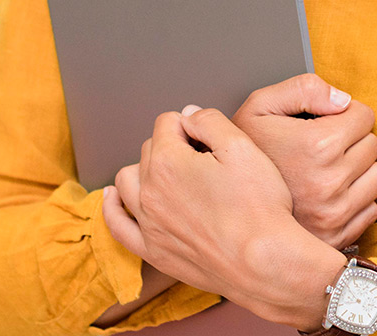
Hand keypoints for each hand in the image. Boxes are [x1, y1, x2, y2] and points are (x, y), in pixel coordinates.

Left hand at [102, 108, 345, 330]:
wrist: (263, 262)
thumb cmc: (258, 207)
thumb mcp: (243, 148)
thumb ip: (210, 121)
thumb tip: (188, 115)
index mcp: (169, 161)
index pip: (168, 123)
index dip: (192, 125)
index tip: (210, 138)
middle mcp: (149, 190)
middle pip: (149, 149)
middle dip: (172, 145)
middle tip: (204, 157)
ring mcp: (148, 223)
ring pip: (127, 181)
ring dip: (143, 169)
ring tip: (168, 171)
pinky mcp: (153, 250)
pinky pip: (118, 224)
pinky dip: (113, 207)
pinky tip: (114, 196)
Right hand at [234, 74, 376, 248]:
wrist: (222, 211)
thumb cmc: (244, 154)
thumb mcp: (258, 106)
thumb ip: (303, 89)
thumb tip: (344, 100)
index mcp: (317, 145)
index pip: (365, 116)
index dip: (344, 114)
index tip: (325, 123)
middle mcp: (330, 182)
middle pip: (372, 145)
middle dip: (352, 141)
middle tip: (322, 148)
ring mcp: (335, 213)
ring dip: (358, 170)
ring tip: (326, 171)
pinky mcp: (338, 236)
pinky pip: (370, 208)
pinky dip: (355, 200)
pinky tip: (327, 196)